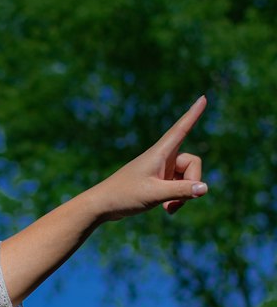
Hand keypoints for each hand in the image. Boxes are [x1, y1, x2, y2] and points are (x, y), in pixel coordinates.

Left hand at [91, 95, 208, 222]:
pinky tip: (166, 210)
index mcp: (159, 153)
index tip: (203, 97)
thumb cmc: (124, 196)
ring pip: (187, 178)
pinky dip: (176, 199)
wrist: (102, 206)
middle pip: (193, 163)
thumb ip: (181, 191)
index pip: (181, 129)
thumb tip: (205, 188)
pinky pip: (178, 187)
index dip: (193, 114)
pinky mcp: (159, 181)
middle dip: (192, 183)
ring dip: (183, 195)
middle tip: (177, 202)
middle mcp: (162, 158)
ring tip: (169, 209)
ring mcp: (161, 170)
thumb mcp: (154, 194)